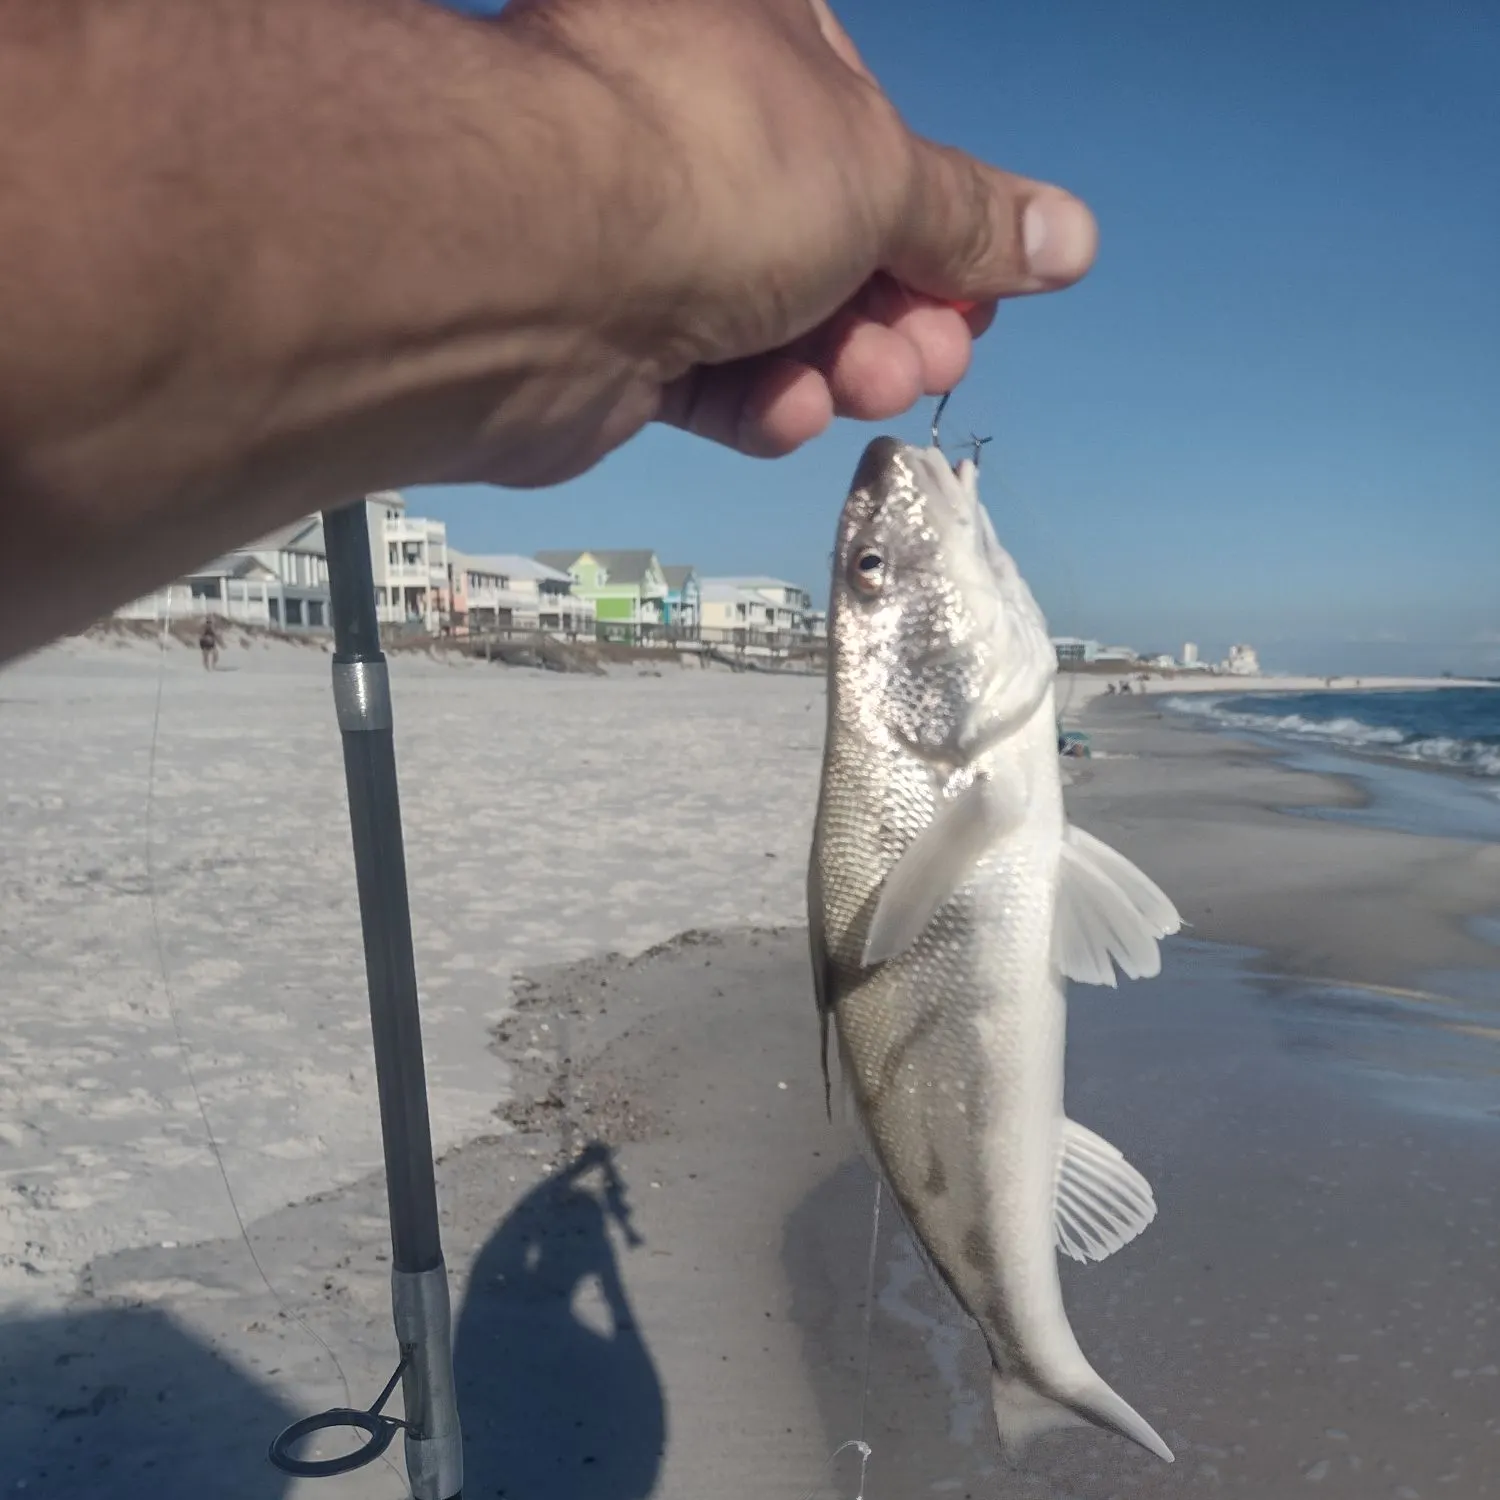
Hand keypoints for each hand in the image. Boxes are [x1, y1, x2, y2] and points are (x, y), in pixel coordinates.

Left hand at [477, 0, 1098, 481]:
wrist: (535, 272)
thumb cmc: (701, 167)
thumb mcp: (879, 175)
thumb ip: (970, 217)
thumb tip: (1068, 237)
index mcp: (742, 31)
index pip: (863, 131)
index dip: (930, 221)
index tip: (976, 290)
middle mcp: (677, 121)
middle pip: (819, 234)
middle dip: (891, 309)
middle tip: (933, 357)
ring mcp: (632, 229)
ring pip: (766, 312)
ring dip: (834, 362)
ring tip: (871, 387)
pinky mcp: (602, 330)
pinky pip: (701, 372)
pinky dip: (752, 399)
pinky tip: (783, 412)